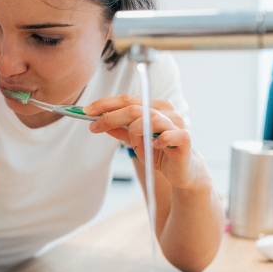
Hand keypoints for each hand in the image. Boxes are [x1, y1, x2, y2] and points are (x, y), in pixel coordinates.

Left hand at [84, 95, 203, 188]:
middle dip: (111, 116)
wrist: (183, 171)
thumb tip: (97, 121)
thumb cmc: (159, 152)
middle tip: (94, 126)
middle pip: (135, 108)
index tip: (86, 111)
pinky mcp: (185, 140)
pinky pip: (172, 135)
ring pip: (150, 118)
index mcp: (154, 107)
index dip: (106, 104)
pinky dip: (160, 140)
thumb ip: (120, 130)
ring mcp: (177, 124)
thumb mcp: (134, 141)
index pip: (127, 100)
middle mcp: (166, 112)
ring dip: (134, 130)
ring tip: (132, 141)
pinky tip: (153, 146)